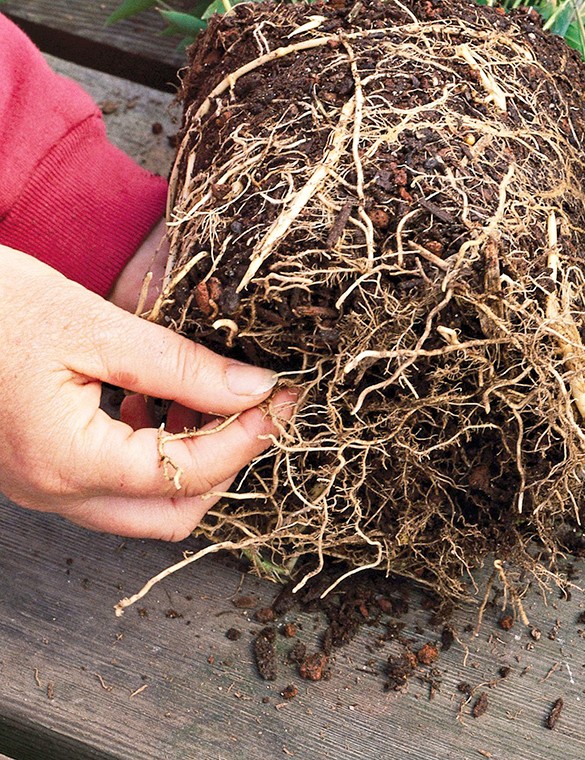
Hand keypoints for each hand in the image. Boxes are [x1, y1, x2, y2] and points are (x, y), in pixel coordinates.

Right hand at [0, 244, 294, 539]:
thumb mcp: (96, 329)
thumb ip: (181, 368)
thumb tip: (254, 389)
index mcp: (67, 462)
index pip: (188, 474)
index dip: (249, 436)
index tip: (286, 398)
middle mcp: (52, 491)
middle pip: (171, 514)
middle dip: (227, 464)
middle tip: (258, 406)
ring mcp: (41, 486)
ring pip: (143, 506)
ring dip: (192, 460)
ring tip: (212, 397)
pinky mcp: (39, 468)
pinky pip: (113, 483)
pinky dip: (154, 451)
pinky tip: (163, 399)